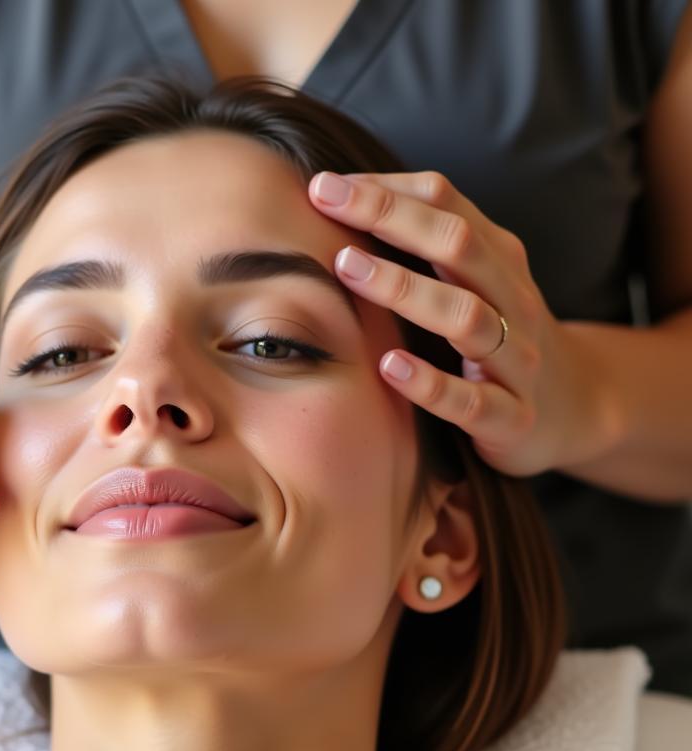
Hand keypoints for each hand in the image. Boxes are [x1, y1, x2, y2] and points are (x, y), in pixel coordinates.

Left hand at [308, 170, 607, 477]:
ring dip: (404, 289)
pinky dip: (430, 384)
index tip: (323, 185)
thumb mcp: (472, 286)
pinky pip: (471, 401)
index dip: (386, 191)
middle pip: (458, 245)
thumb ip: (425, 250)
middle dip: (390, 218)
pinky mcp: (512, 418)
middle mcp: (513, 301)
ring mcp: (516, 361)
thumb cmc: (499, 339)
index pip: (446, 205)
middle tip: (327, 203)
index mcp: (498, 261)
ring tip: (347, 269)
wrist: (574, 410)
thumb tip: (343, 204)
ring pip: (466, 316)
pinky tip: (388, 366)